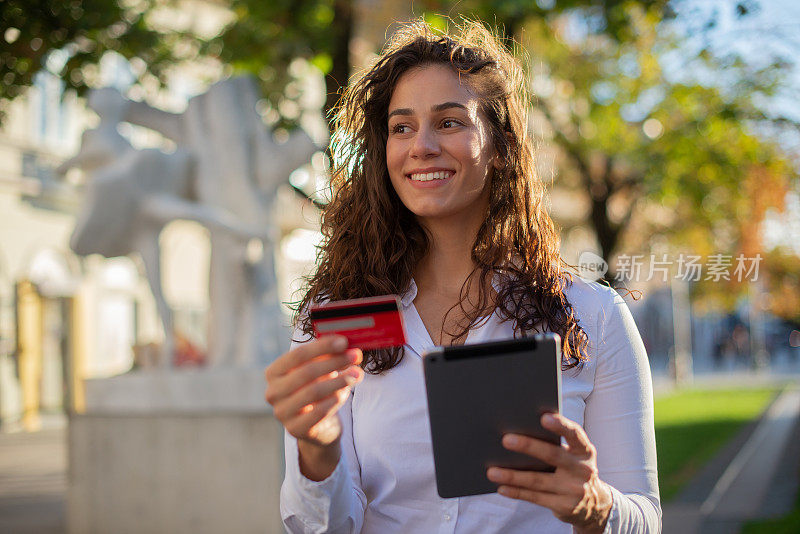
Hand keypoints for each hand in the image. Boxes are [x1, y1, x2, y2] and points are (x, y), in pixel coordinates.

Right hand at [264, 335, 363, 447]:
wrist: (316, 424)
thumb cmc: (316, 388)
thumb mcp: (320, 369)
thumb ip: (330, 356)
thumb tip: (349, 348)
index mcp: (274, 372)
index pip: (298, 355)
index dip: (322, 347)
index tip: (344, 342)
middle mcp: (273, 392)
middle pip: (307, 372)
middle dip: (334, 361)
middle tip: (356, 355)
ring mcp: (282, 413)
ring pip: (313, 392)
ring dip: (339, 380)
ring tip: (357, 374)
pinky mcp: (295, 429)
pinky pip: (319, 412)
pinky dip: (335, 400)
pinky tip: (345, 393)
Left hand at [487, 413, 612, 533]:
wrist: (594, 504)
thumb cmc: (572, 468)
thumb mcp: (573, 455)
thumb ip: (555, 443)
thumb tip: (518, 430)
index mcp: (584, 450)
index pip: (574, 434)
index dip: (560, 425)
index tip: (543, 417)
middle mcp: (583, 469)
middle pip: (553, 455)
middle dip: (528, 446)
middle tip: (505, 439)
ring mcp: (574, 490)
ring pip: (538, 480)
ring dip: (513, 476)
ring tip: (492, 471)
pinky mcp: (565, 507)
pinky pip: (535, 498)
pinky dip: (517, 492)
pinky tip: (501, 487)